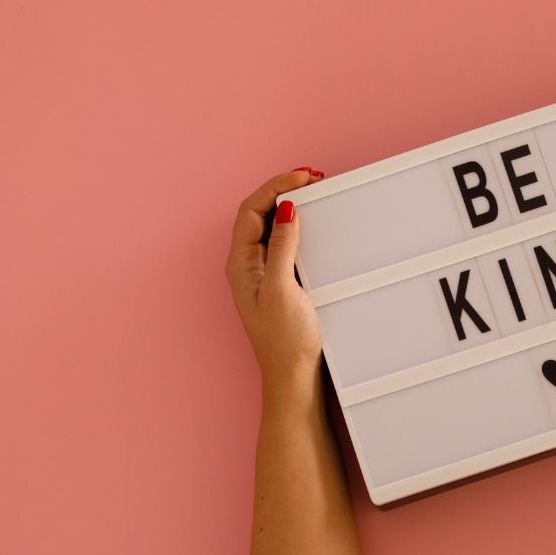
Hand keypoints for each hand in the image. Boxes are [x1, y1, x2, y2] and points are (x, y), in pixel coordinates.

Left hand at [225, 169, 325, 388]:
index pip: (251, 210)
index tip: (302, 177)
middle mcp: (248, 265)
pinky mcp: (281, 282)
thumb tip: (287, 209)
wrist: (293, 377)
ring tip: (314, 193)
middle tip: (312, 178)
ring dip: (291, 206)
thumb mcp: (283, 289)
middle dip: (283, 190)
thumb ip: (284, 247)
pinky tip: (315, 224)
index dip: (275, 187)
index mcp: (240, 264)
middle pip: (259, 213)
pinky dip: (299, 227)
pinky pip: (285, 243)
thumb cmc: (285, 341)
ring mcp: (264, 273)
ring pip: (272, 226)